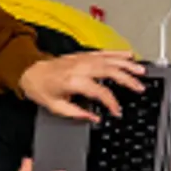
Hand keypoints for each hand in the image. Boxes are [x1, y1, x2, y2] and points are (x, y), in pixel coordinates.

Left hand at [19, 50, 145, 122]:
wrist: (30, 72)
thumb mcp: (56, 107)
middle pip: (110, 71)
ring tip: (141, 71)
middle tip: (139, 87)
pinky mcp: (83, 55)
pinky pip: (104, 52)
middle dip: (127, 79)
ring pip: (110, 59)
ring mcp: (82, 59)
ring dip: (127, 65)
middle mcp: (80, 68)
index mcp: (73, 82)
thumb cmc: (41, 89)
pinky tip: (129, 55)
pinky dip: (118, 53)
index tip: (116, 110)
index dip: (111, 102)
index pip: (99, 91)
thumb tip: (94, 119)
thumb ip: (78, 113)